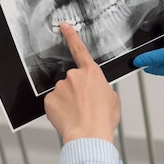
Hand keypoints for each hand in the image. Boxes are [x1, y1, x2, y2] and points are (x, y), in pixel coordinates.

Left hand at [44, 22, 120, 143]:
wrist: (89, 135)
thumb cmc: (102, 120)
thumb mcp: (113, 100)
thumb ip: (103, 88)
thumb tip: (97, 91)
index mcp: (91, 73)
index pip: (79, 49)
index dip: (71, 36)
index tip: (64, 27)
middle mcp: (73, 77)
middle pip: (73, 80)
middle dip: (77, 91)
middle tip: (86, 106)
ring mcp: (60, 88)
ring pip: (63, 92)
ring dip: (69, 102)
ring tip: (80, 115)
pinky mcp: (49, 100)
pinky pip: (55, 103)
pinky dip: (60, 110)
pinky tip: (69, 118)